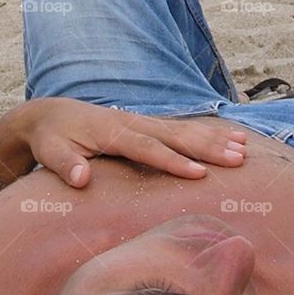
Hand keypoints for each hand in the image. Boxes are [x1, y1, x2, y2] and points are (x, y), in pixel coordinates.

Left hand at [17, 97, 247, 188]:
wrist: (49, 115)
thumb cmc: (51, 139)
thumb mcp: (49, 152)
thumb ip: (65, 165)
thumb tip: (82, 179)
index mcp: (112, 131)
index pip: (147, 148)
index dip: (173, 161)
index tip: (199, 173)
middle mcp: (132, 122)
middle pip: (176, 135)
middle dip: (208, 147)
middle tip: (239, 158)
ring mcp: (142, 121)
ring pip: (184, 129)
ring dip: (214, 138)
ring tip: (244, 147)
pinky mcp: (147, 125)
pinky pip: (181, 129)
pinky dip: (206, 133)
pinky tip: (229, 137)